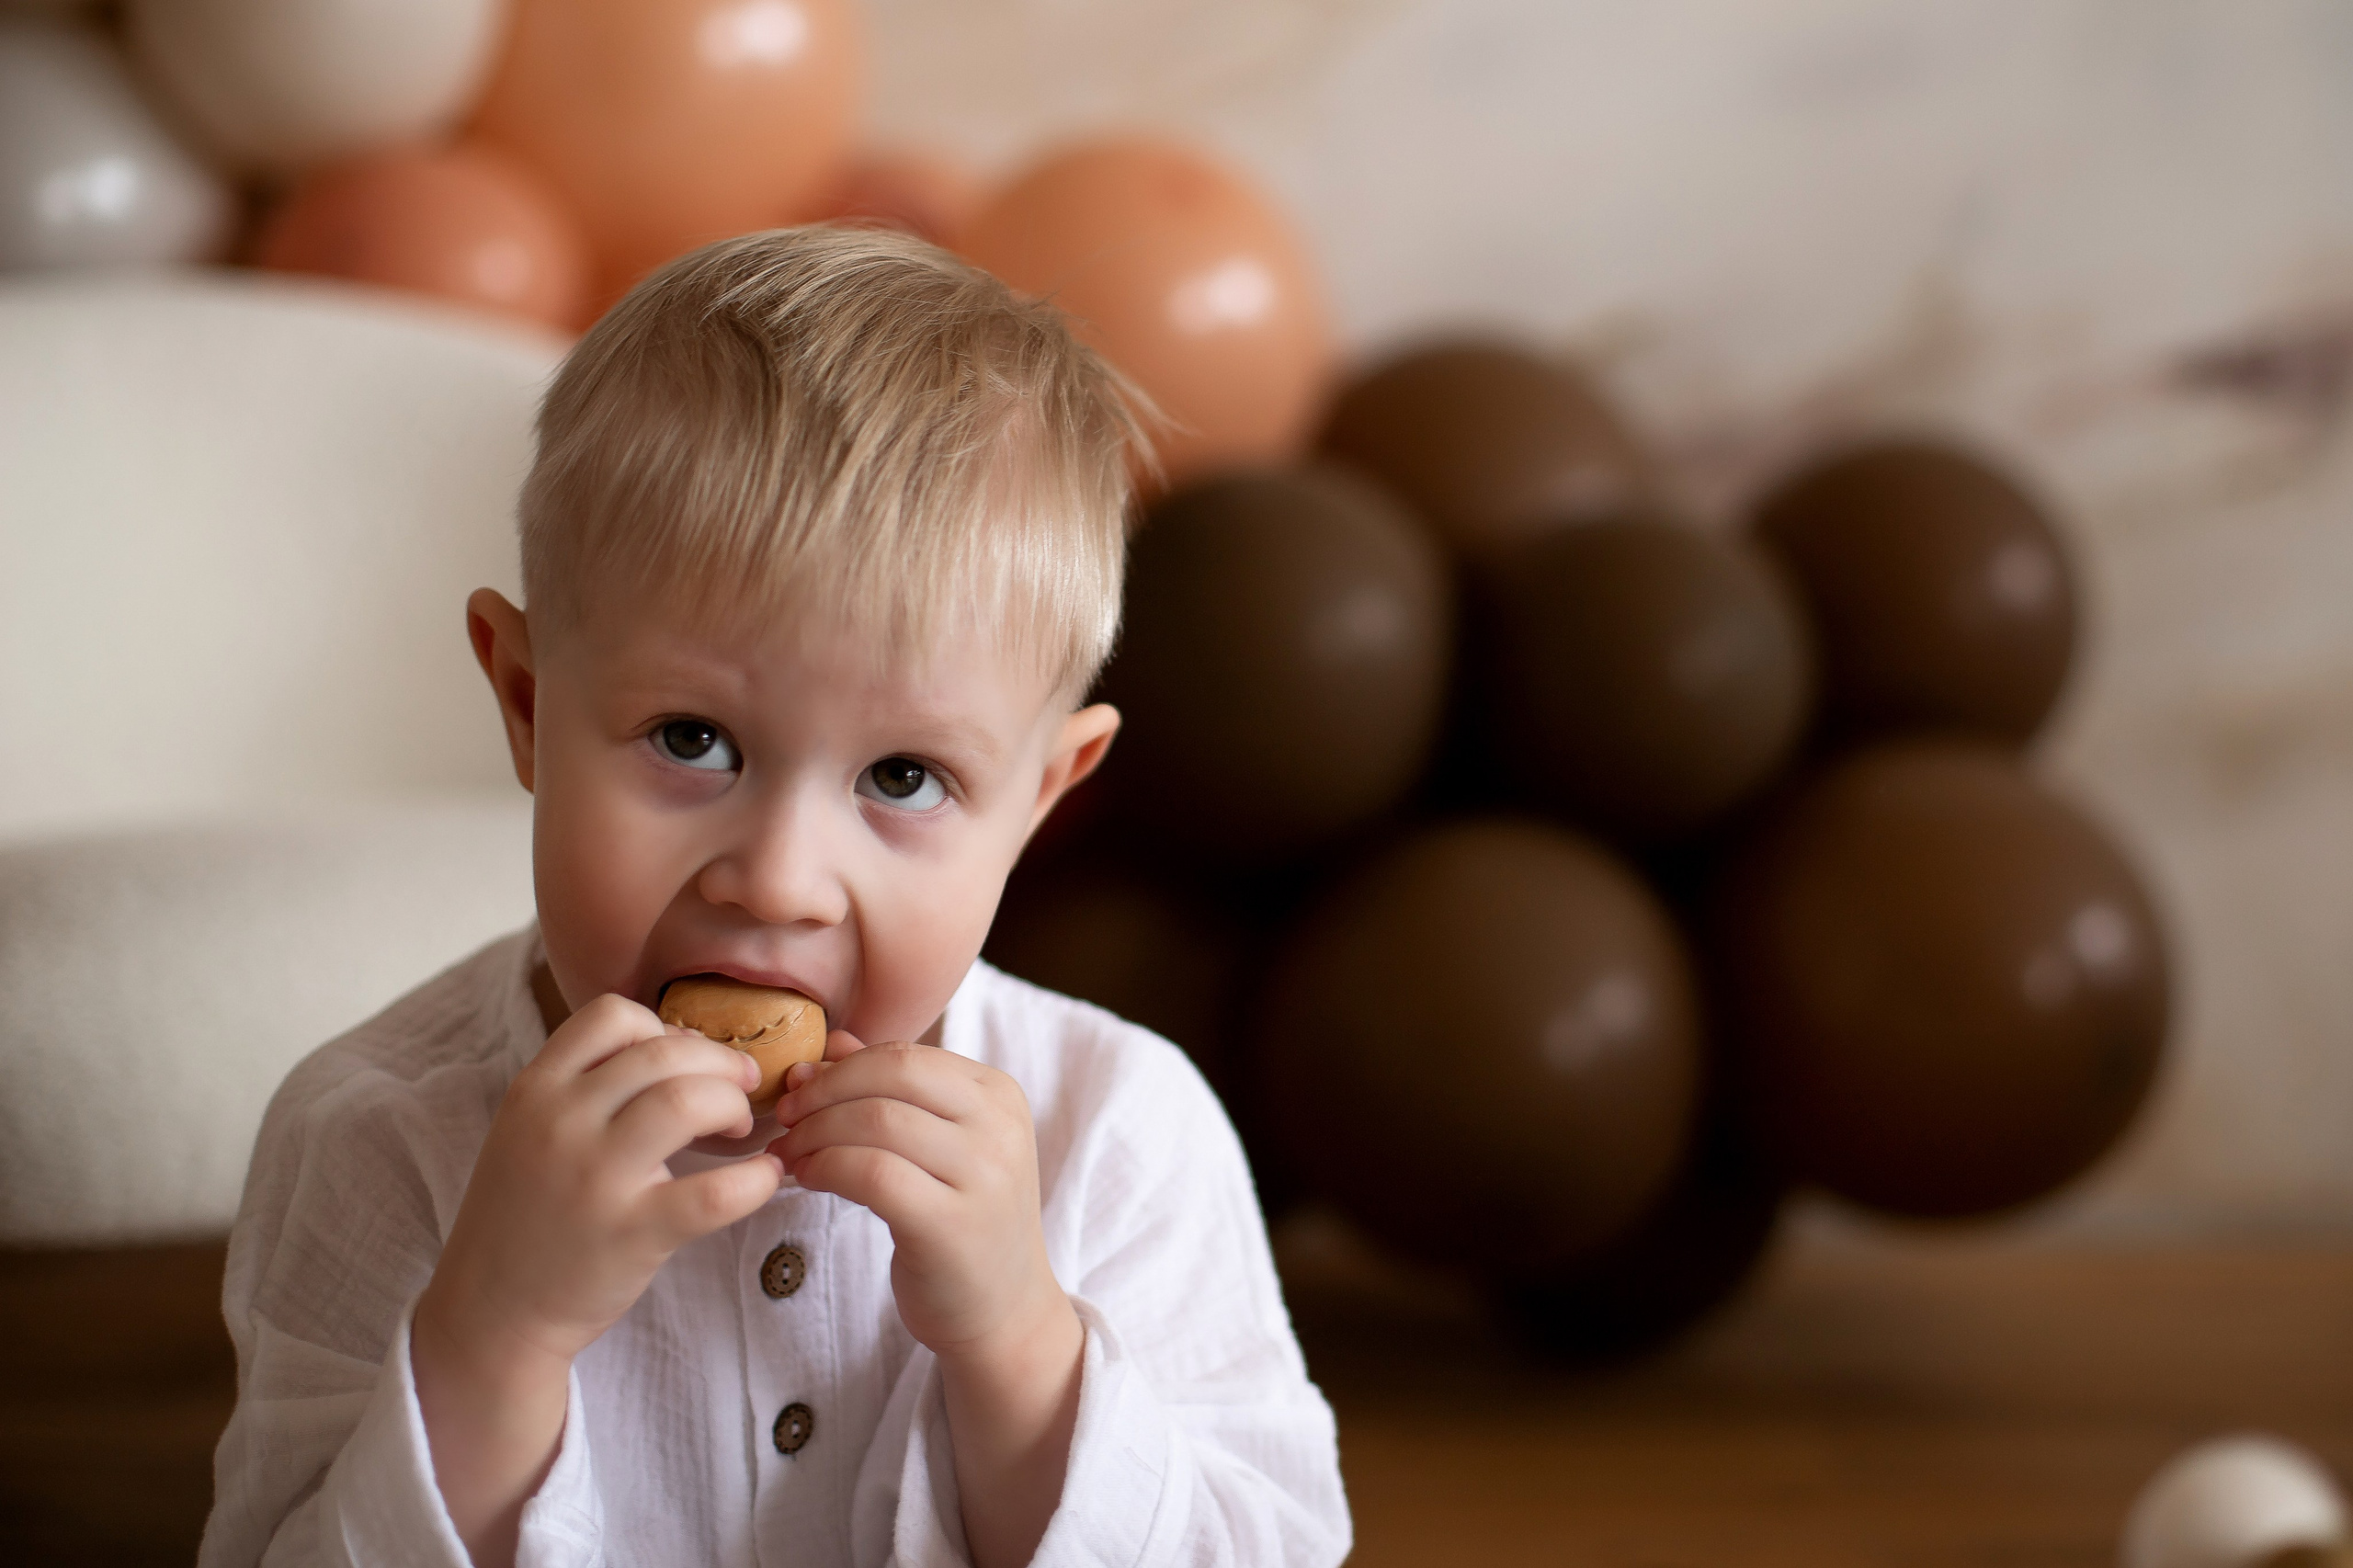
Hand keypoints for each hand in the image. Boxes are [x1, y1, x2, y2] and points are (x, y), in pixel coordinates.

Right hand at [421, 992, 785, 1366]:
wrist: (490, 1312)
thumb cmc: (527, 1215)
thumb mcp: (528, 1130)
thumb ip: (585, 1087)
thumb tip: (681, 1045)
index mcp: (536, 1090)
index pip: (611, 1015)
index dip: (664, 1027)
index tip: (685, 1059)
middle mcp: (561, 1123)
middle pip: (664, 1052)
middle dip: (718, 1063)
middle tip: (739, 1088)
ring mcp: (595, 1177)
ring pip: (687, 1102)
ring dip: (732, 1105)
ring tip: (740, 1128)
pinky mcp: (631, 1233)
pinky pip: (716, 1192)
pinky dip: (756, 1179)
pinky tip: (765, 1178)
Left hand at [770, 1037, 1065, 1355]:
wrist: (1002, 1309)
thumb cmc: (961, 1219)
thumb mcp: (939, 1145)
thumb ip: (891, 1090)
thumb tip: (830, 1044)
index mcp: (999, 1094)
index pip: (905, 1053)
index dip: (841, 1067)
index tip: (800, 1091)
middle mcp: (999, 1127)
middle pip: (890, 1075)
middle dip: (823, 1092)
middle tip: (786, 1118)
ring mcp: (983, 1175)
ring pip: (875, 1121)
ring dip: (815, 1133)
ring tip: (789, 1153)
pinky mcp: (951, 1224)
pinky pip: (871, 1173)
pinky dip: (826, 1168)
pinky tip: (807, 1179)